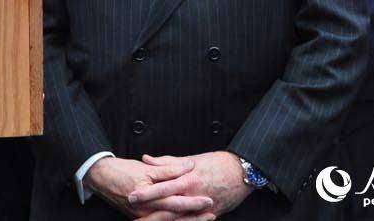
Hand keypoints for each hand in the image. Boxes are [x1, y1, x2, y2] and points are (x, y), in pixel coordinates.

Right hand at [86, 156, 211, 219]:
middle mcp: (146, 211)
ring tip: (204, 218)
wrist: (100, 178)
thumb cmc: (121, 171)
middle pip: (175, 217)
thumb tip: (189, 166)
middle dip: (195, 217)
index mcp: (148, 198)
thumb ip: (169, 169)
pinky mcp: (140, 218)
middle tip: (213, 214)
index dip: (193, 202)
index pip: (176, 202)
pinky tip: (184, 219)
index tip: (209, 200)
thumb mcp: (146, 168)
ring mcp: (142, 217)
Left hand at [129, 152, 248, 217]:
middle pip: (169, 205)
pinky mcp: (212, 214)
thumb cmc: (216, 163)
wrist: (241, 172)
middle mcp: (194, 195)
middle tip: (134, 212)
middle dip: (151, 210)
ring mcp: (203, 207)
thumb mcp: (191, 159)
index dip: (147, 192)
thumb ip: (167, 162)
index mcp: (188, 180)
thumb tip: (146, 159)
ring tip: (147, 220)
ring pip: (180, 217)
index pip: (163, 187)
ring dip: (164, 220)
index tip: (132, 195)